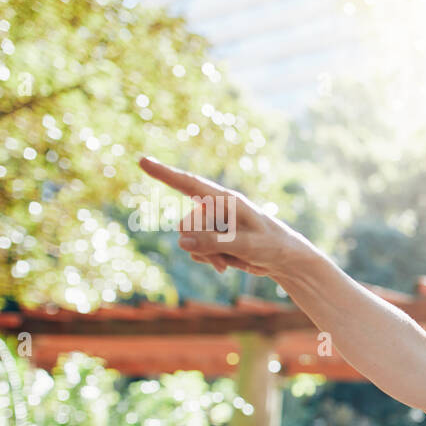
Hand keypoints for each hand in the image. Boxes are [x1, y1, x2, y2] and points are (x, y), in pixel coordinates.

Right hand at [137, 156, 304, 276]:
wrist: (283, 259)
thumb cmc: (272, 245)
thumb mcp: (246, 245)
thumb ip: (214, 242)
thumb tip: (182, 241)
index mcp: (225, 200)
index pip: (189, 184)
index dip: (164, 173)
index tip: (142, 161)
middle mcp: (215, 209)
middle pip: (187, 226)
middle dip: (202, 245)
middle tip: (226, 257)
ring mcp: (211, 224)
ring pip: (188, 241)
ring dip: (206, 255)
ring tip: (230, 260)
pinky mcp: (211, 239)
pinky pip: (194, 250)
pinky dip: (207, 260)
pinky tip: (226, 264)